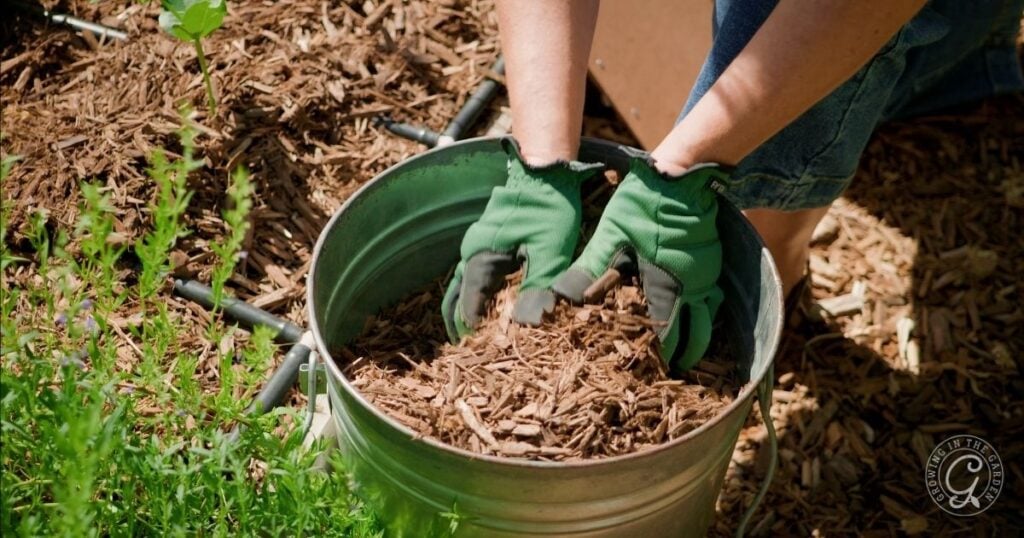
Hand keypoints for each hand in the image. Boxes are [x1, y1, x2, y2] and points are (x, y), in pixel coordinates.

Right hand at [442, 139, 601, 340]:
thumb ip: (538, 290)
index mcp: (481, 258)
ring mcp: (477, 244)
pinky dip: (475, 294)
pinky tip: (485, 304)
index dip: (475, 333)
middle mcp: (472, 253)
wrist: (546, 168)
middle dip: (461, 326)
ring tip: (469, 335)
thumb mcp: (550, 252)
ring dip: (464, 310)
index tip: (484, 354)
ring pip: (462, 286)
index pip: (469, 308)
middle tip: (467, 351)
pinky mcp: (489, 239)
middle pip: (456, 299)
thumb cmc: (549, 207)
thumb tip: (526, 327)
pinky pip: (474, 273)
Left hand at [553, 152, 726, 371]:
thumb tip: (558, 300)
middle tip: (674, 370)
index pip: (665, 336)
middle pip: (697, 334)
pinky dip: (708, 311)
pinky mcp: (714, 258)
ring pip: (711, 317)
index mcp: (664, 287)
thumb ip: (588, 272)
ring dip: (701, 335)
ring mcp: (707, 273)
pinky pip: (716, 296)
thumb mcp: (608, 237)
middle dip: (686, 355)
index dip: (658, 357)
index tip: (648, 373)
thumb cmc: (640, 206)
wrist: (679, 174)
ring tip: (690, 352)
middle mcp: (692, 287)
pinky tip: (698, 312)